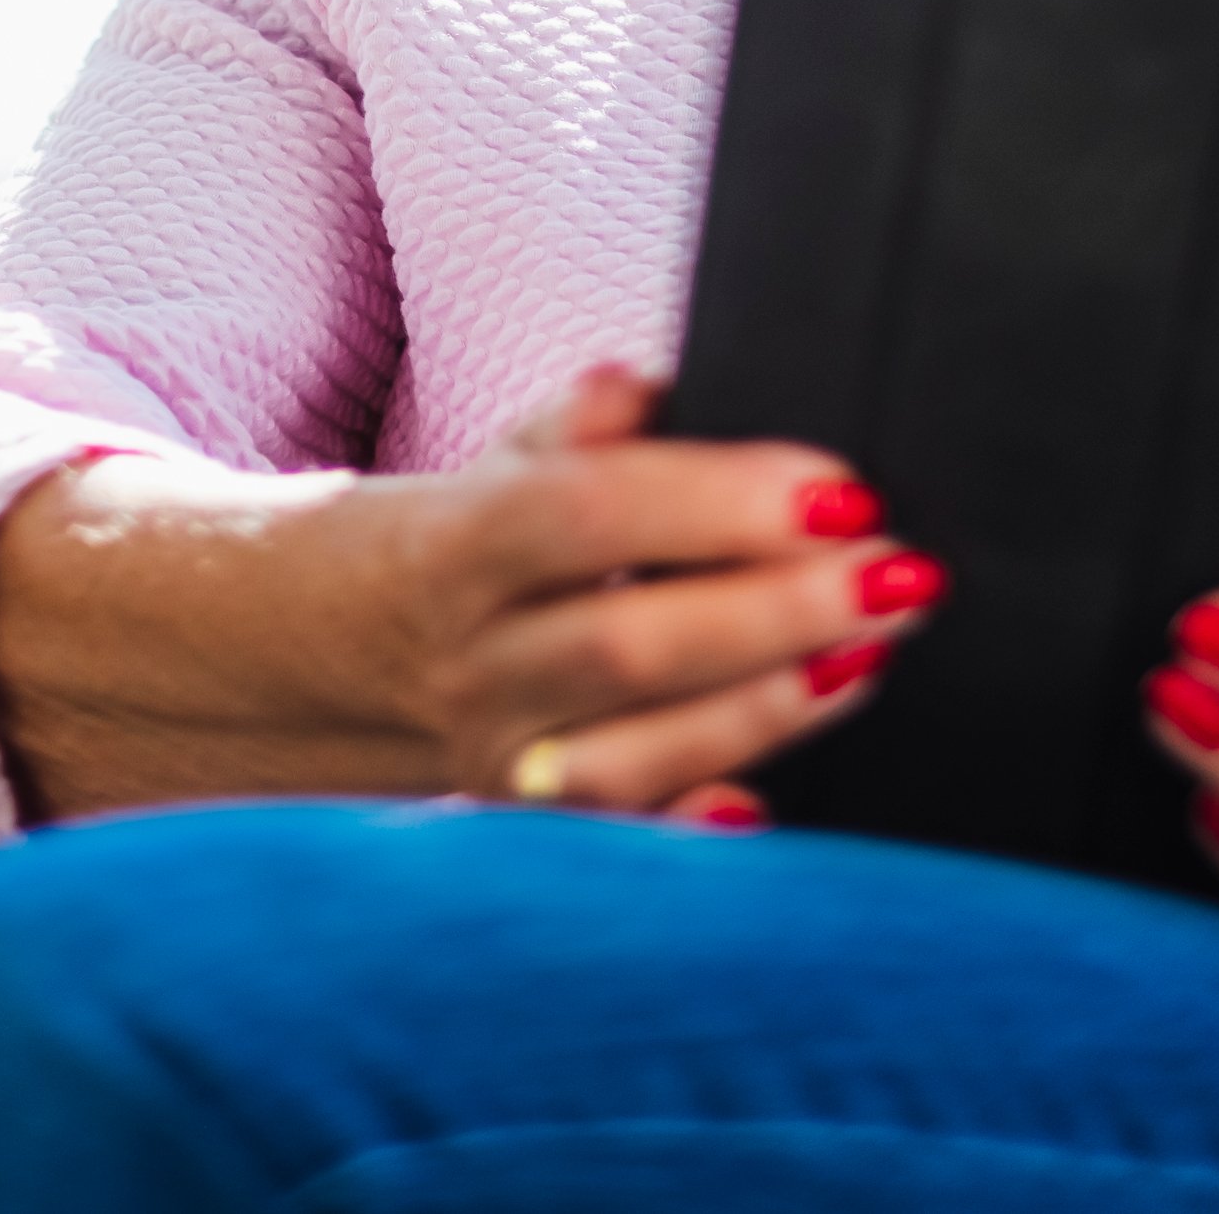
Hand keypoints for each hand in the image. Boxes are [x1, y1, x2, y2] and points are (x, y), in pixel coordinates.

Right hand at [0, 365, 938, 820]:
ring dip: (773, 704)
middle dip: (779, 609)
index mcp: (455, 543)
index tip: (841, 484)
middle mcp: (468, 660)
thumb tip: (640, 382)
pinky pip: (621, 836)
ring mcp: (494, 755)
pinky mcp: (528, 822)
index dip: (716, 500)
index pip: (589, 514)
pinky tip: (770, 806)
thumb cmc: (452, 540)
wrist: (316, 659)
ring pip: (636, 747)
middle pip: (627, 643)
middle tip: (901, 572)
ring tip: (874, 650)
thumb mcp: (491, 462)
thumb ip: (575, 428)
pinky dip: (695, 825)